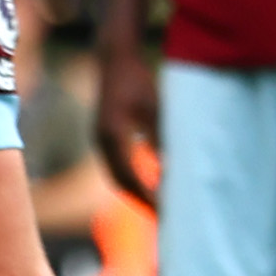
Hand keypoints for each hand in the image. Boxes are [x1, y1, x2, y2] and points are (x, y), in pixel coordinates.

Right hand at [94, 64, 161, 206]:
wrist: (114, 59)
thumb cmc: (138, 80)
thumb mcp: (156, 110)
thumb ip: (162, 139)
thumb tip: (174, 169)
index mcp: (113, 136)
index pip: (130, 176)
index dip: (148, 195)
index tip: (166, 210)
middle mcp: (102, 141)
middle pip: (120, 181)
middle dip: (141, 199)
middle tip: (164, 215)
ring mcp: (101, 138)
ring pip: (117, 174)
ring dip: (136, 190)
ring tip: (159, 203)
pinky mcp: (105, 134)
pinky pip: (117, 163)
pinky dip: (133, 176)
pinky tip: (152, 180)